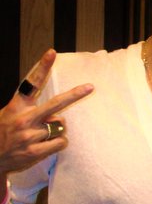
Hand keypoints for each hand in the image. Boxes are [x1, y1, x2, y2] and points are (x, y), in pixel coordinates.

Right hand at [0, 49, 93, 175]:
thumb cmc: (6, 132)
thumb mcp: (11, 114)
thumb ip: (32, 110)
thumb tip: (58, 117)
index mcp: (18, 106)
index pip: (31, 83)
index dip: (42, 67)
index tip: (52, 53)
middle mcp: (24, 118)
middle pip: (55, 104)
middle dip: (75, 95)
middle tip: (90, 87)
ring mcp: (29, 135)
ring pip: (61, 126)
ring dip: (56, 131)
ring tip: (40, 136)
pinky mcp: (34, 151)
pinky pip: (61, 142)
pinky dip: (58, 143)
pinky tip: (44, 145)